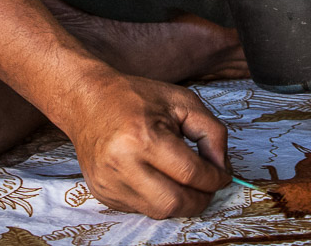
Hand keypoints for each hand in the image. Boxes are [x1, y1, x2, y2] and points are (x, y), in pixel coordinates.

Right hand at [63, 71, 230, 218]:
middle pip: (175, 203)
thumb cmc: (135, 97)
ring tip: (183, 181)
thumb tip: (221, 168)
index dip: (215, 178)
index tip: (223, 175)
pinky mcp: (103, 194)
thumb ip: (212, 132)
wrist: (87, 100)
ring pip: (159, 212)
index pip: (190, 173)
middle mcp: (122, 164)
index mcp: (143, 137)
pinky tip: (157, 178)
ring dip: (180, 202)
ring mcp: (109, 183)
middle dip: (201, 199)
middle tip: (208, 186)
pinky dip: (157, 199)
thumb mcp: (182, 102)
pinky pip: (141, 209)